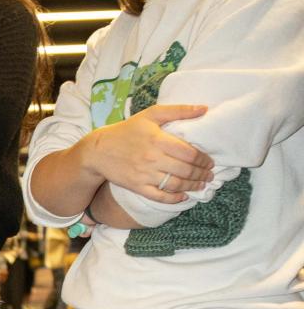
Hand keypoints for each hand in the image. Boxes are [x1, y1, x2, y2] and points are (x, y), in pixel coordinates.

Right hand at [85, 105, 213, 202]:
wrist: (99, 150)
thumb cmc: (127, 130)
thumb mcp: (151, 115)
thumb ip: (178, 110)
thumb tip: (204, 109)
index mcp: (158, 139)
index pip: (189, 153)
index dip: (204, 159)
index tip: (210, 162)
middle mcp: (153, 158)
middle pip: (185, 170)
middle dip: (201, 174)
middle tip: (209, 175)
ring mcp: (145, 175)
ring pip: (176, 184)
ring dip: (192, 186)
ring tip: (201, 185)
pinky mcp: (137, 187)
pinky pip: (159, 196)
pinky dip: (174, 199)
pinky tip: (183, 197)